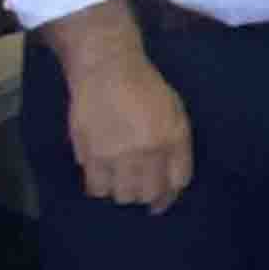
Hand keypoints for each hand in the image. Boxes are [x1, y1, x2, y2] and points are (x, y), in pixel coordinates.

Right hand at [61, 53, 195, 211]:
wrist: (107, 69)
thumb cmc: (145, 87)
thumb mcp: (175, 111)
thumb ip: (177, 145)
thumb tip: (170, 181)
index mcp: (173, 137)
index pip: (177, 182)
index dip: (169, 195)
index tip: (160, 200)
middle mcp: (148, 150)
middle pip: (149, 193)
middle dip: (145, 195)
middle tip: (137, 186)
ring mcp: (118, 154)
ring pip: (123, 195)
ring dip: (123, 191)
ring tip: (118, 179)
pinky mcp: (90, 154)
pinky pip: (96, 187)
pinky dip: (100, 186)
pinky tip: (101, 175)